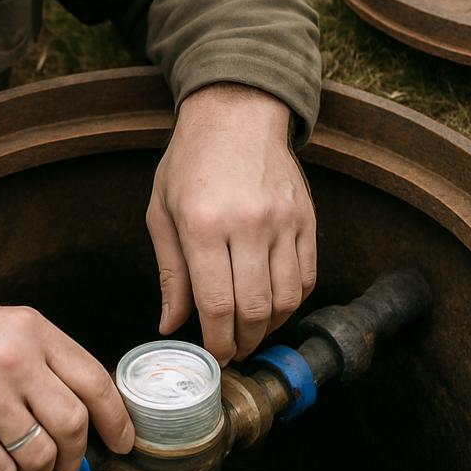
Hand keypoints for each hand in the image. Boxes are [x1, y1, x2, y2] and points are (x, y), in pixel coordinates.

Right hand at [0, 304, 133, 470]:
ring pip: (41, 456)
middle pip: (74, 423)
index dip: (116, 418)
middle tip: (64, 461)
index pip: (94, 379)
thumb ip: (46, 360)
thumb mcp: (3, 327)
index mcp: (31, 328)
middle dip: (75, 453)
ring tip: (20, 461)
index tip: (122, 441)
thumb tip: (92, 411)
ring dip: (37, 470)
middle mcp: (12, 359)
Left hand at [146, 83, 315, 364]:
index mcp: (203, 224)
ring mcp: (282, 220)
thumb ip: (170, 272)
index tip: (214, 357)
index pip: (216, 304)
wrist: (236, 114)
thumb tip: (171, 325)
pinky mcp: (307, 218)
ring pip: (287, 299)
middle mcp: (247, 224)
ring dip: (270, 327)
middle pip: (255, 309)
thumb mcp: (162, 211)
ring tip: (252, 331)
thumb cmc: (190, 162)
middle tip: (233, 352)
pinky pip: (308, 276)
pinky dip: (293, 301)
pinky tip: (273, 304)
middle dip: (243, 342)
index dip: (217, 342)